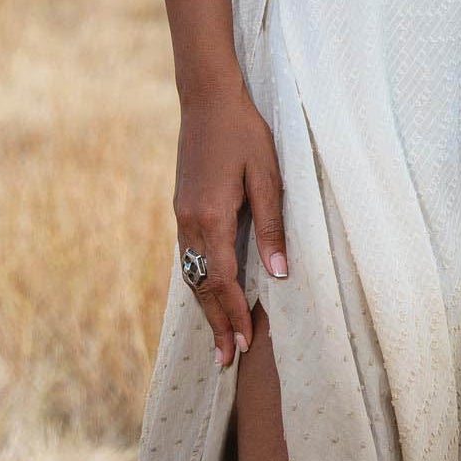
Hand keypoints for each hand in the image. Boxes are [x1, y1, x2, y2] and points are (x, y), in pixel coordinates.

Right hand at [175, 76, 288, 368]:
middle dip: (216, 324)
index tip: (244, 345)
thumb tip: (279, 274)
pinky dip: (199, 284)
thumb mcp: (268, 177)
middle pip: (202, 287)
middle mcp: (189, 223)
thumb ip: (272, 226)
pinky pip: (189, 258)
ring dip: (205, 308)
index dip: (234, 315)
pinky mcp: (182, 208)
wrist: (207, 100)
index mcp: (211, 218)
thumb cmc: (245, 133)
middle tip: (226, 360)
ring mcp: (181, 216)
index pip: (222, 281)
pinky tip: (208, 295)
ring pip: (192, 275)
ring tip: (217, 338)